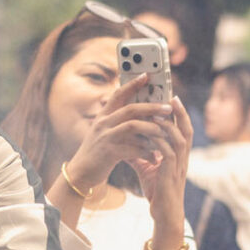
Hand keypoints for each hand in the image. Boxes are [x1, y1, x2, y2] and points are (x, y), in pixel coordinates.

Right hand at [61, 75, 173, 193]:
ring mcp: (106, 137)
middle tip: (168, 108)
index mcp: (103, 116)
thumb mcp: (104, 133)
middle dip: (152, 107)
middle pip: (131, 109)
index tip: (146, 75)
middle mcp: (103, 123)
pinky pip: (134, 148)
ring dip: (152, 129)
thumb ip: (119, 123)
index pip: (118, 94)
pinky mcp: (110, 152)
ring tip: (164, 133)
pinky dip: (147, 151)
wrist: (81, 173)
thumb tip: (144, 115)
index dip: (132, 84)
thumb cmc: (97, 153)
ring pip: (134, 126)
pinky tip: (154, 156)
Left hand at [130, 96, 193, 249]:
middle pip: (186, 129)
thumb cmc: (157, 191)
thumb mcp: (146, 168)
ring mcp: (178, 166)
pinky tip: (150, 133)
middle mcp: (182, 157)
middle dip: (180, 112)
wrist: (163, 213)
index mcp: (178, 154)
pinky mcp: (171, 174)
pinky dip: (160, 141)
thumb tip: (125, 142)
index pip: (182, 129)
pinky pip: (168, 153)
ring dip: (168, 124)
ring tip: (156, 111)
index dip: (179, 113)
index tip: (172, 96)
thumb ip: (139, 154)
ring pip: (179, 138)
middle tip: (172, 95)